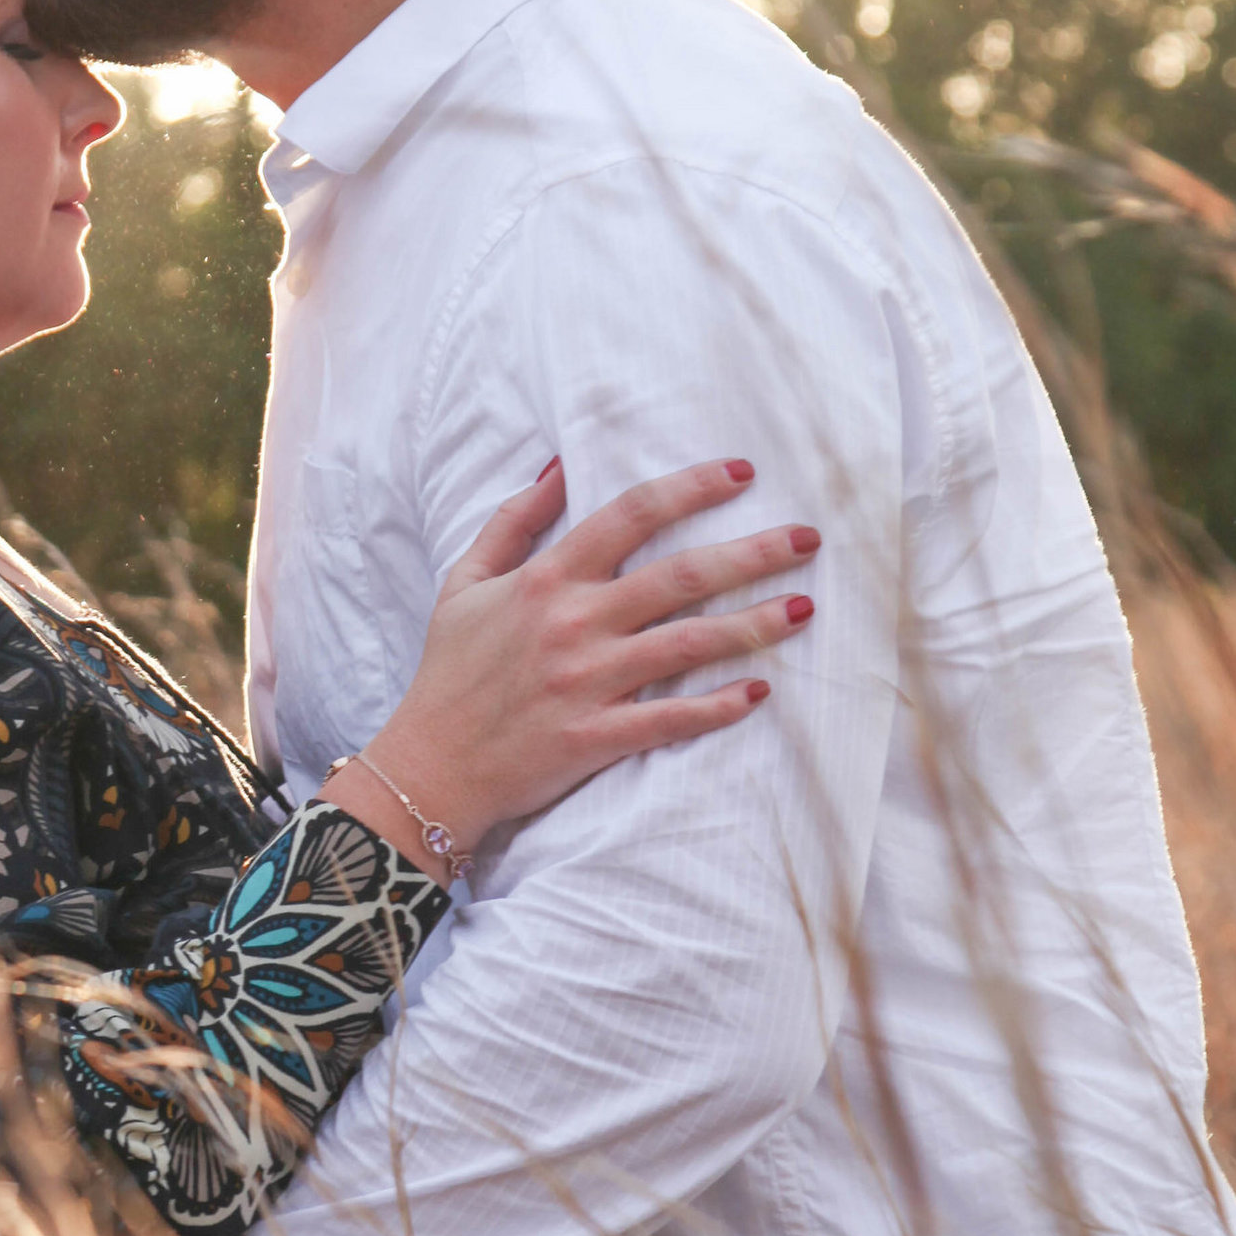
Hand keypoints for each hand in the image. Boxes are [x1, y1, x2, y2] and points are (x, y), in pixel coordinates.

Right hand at [348, 455, 818, 869]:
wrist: (428, 766)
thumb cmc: (448, 672)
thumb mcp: (464, 583)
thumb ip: (512, 523)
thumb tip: (557, 468)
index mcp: (547, 580)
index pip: (630, 515)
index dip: (691, 488)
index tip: (742, 472)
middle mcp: (575, 624)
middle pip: (680, 575)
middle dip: (751, 551)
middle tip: (807, 538)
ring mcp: (589, 682)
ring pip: (689, 643)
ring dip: (753, 624)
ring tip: (804, 609)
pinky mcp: (596, 736)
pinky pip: (670, 718)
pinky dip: (718, 707)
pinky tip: (759, 692)